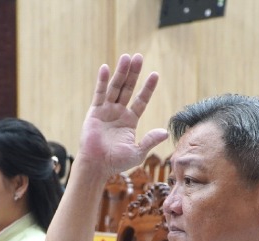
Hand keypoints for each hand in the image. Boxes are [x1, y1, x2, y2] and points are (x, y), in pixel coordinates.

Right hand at [77, 53, 168, 177]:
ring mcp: (106, 111)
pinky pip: (99, 94)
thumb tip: (165, 131)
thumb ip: (150, 140)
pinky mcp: (94, 112)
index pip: (141, 100)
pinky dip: (102, 81)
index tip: (155, 74)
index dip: (148, 88)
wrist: (97, 166)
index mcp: (130, 121)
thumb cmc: (116, 162)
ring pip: (115, 87)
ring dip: (121, 72)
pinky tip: (105, 68)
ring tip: (127, 57)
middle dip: (134, 73)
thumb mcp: (138, 152)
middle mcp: (118, 113)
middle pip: (128, 88)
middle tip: (139, 57)